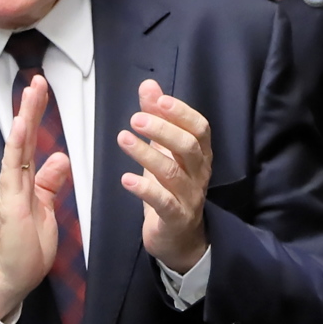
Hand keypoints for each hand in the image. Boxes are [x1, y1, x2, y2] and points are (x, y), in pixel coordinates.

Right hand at [0, 72, 67, 321]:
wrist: (10, 276)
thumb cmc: (27, 247)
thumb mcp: (46, 208)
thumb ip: (51, 183)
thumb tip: (59, 157)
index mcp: (23, 180)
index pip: (30, 142)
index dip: (36, 116)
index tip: (41, 92)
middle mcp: (13, 179)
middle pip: (22, 136)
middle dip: (29, 107)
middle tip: (37, 80)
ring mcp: (9, 187)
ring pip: (16, 145)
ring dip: (24, 117)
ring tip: (31, 91)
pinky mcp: (10, 199)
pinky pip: (13, 167)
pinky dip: (17, 144)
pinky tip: (22, 125)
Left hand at [120, 79, 211, 272]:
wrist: (179, 238)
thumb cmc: (170, 188)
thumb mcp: (163, 151)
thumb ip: (157, 118)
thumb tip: (149, 85)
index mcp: (199, 155)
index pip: (199, 129)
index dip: (181, 112)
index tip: (157, 100)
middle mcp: (198, 174)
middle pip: (188, 147)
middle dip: (162, 130)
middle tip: (135, 119)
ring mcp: (189, 197)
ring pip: (172, 173)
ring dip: (146, 154)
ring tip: (123, 139)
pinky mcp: (175, 218)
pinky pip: (163, 202)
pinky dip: (144, 189)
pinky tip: (126, 179)